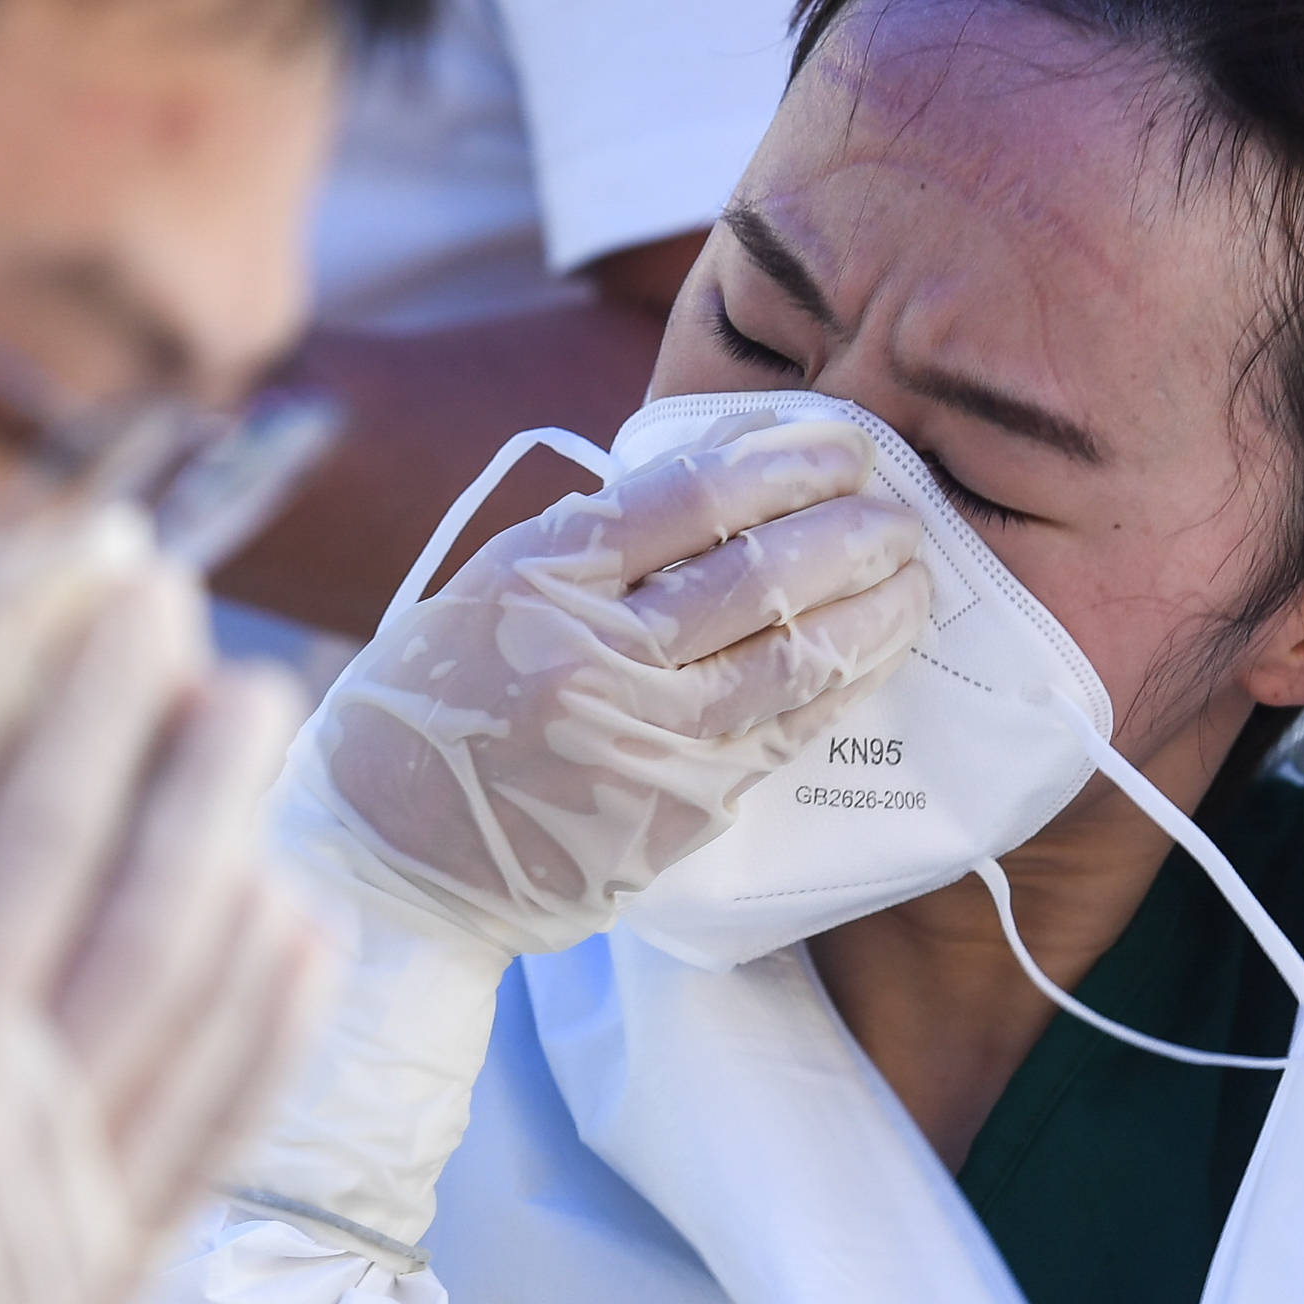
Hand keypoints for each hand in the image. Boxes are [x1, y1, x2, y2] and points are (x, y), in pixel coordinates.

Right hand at [0, 532, 329, 1303]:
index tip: (57, 572)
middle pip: (67, 840)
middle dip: (127, 702)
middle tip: (184, 604)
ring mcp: (30, 1167)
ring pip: (172, 952)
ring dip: (225, 815)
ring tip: (261, 712)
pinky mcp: (91, 1257)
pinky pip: (215, 1103)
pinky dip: (273, 1003)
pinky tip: (307, 915)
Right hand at [280, 414, 929, 958]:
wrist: (393, 860)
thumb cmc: (433, 708)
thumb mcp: (487, 591)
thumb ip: (596, 542)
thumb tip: (734, 476)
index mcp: (533, 577)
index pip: (687, 497)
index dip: (782, 462)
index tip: (840, 443)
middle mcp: (589, 653)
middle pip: (755, 573)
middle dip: (848, 531)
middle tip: (899, 509)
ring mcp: (638, 737)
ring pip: (788, 658)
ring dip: (868, 608)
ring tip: (910, 575)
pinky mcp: (674, 807)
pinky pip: (783, 733)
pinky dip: (840, 685)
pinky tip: (874, 653)